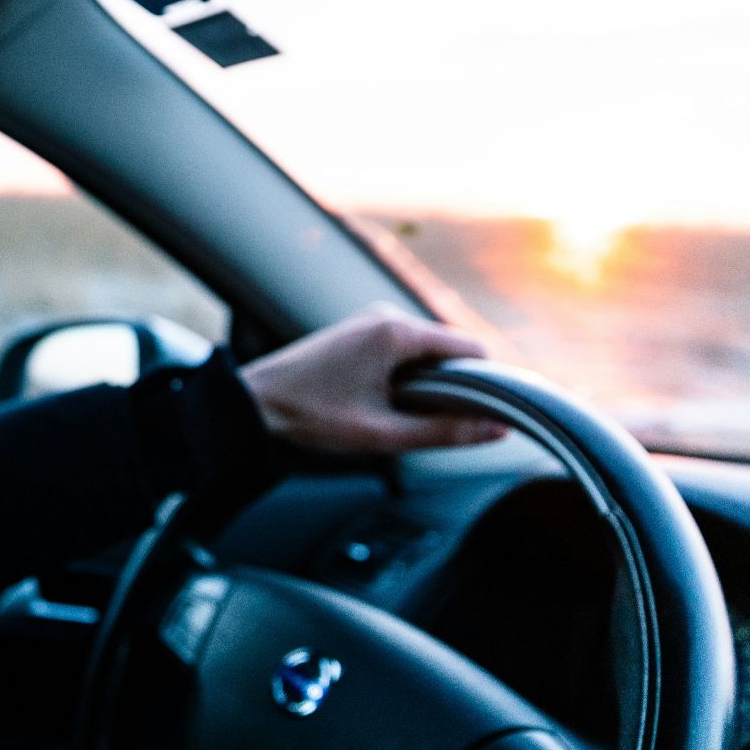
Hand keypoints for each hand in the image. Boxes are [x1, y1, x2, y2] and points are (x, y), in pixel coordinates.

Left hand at [239, 304, 508, 452]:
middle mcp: (385, 315)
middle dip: (454, 386)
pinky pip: (404, 351)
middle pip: (450, 350)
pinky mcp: (359, 333)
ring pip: (427, 352)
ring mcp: (371, 321)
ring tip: (403, 415)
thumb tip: (496, 431)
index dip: (486, 383)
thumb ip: (444, 432)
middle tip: (436, 424)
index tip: (484, 415)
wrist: (253, 404)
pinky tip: (388, 403)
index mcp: (395, 331)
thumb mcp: (383, 434)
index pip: (470, 348)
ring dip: (429, 383)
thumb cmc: (310, 417)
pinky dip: (409, 376)